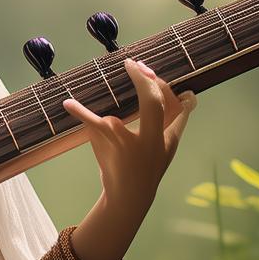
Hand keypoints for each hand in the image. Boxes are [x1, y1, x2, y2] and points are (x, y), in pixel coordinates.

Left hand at [62, 58, 196, 212]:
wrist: (129, 195)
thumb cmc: (148, 166)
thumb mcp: (168, 145)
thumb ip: (179, 121)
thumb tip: (190, 97)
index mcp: (165, 137)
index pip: (167, 103)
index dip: (157, 83)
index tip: (143, 67)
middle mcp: (149, 140)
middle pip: (153, 103)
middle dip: (143, 80)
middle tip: (132, 64)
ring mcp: (126, 144)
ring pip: (114, 120)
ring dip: (99, 120)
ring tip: (81, 114)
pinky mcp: (107, 145)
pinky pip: (92, 123)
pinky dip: (79, 111)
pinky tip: (68, 103)